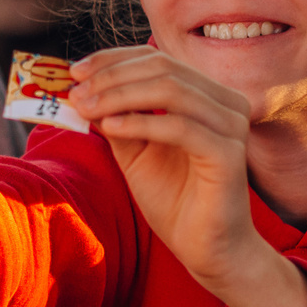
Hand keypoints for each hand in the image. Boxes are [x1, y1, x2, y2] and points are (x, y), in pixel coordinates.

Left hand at [69, 47, 306, 306]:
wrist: (205, 248)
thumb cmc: (175, 199)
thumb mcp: (135, 152)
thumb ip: (116, 118)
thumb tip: (81, 90)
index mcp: (207, 95)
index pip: (157, 59)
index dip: (114, 59)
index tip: (75, 72)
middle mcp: (226, 102)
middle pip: (163, 68)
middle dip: (112, 77)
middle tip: (76, 93)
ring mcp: (231, 126)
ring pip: (171, 90)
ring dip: (120, 96)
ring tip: (86, 109)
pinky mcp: (229, 153)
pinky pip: (180, 127)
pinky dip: (140, 123)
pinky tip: (110, 128)